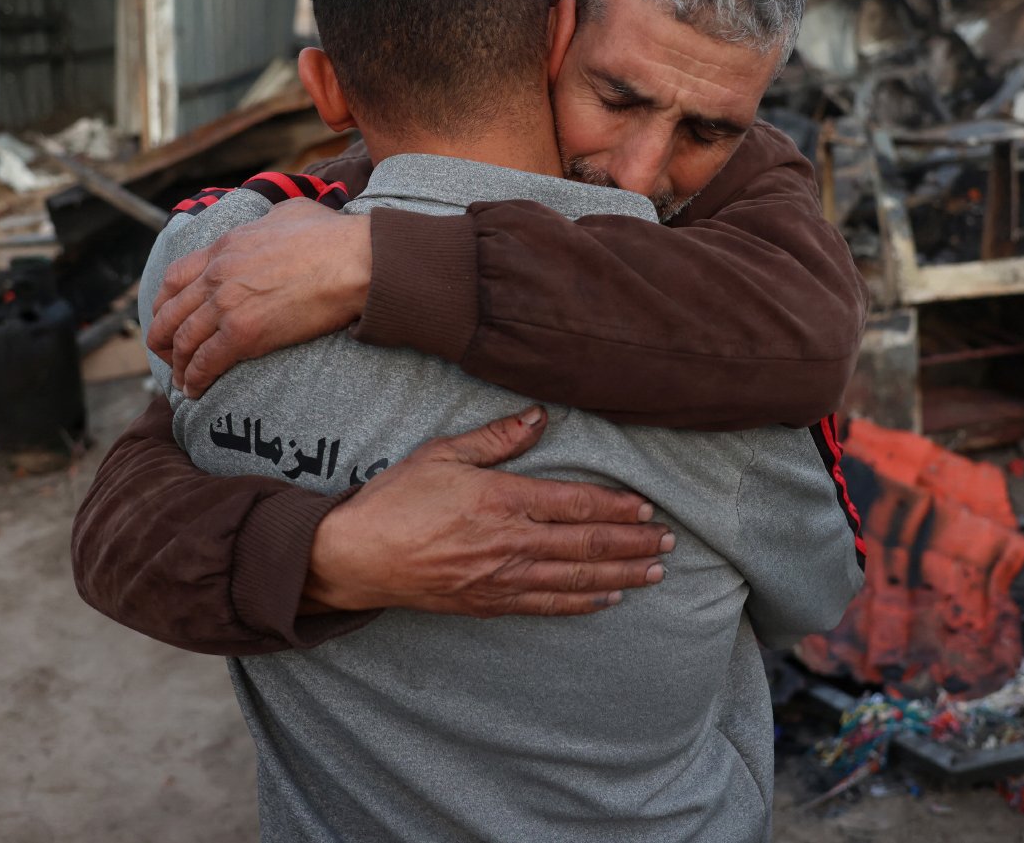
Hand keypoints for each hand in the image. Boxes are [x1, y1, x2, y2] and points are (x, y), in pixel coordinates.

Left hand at [148, 198, 371, 393]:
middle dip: (162, 338)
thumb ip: (268, 220)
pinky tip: (196, 390)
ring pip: (183, 341)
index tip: (166, 316)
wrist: (355, 261)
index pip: (174, 277)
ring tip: (182, 381)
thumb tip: (272, 224)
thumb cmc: (333, 236)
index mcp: (225, 247)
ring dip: (177, 365)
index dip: (164, 302)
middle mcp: (217, 275)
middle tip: (167, 354)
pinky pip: (205, 362)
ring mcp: (227, 305)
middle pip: (170, 312)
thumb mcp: (289, 211)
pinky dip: (195, 380)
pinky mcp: (244, 334)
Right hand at [306, 407, 673, 617]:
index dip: (617, 507)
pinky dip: (582, 603)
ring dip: (620, 575)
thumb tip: (539, 416)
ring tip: (654, 573)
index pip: (575, 503)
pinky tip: (607, 599)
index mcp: (502, 500)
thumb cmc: (394, 500)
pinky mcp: (489, 604)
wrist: (354, 557)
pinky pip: (547, 606)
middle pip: (586, 544)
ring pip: (576, 580)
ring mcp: (501, 578)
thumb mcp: (442, 453)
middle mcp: (510, 542)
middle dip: (633, 543)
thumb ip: (496, 439)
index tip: (647, 508)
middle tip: (669, 542)